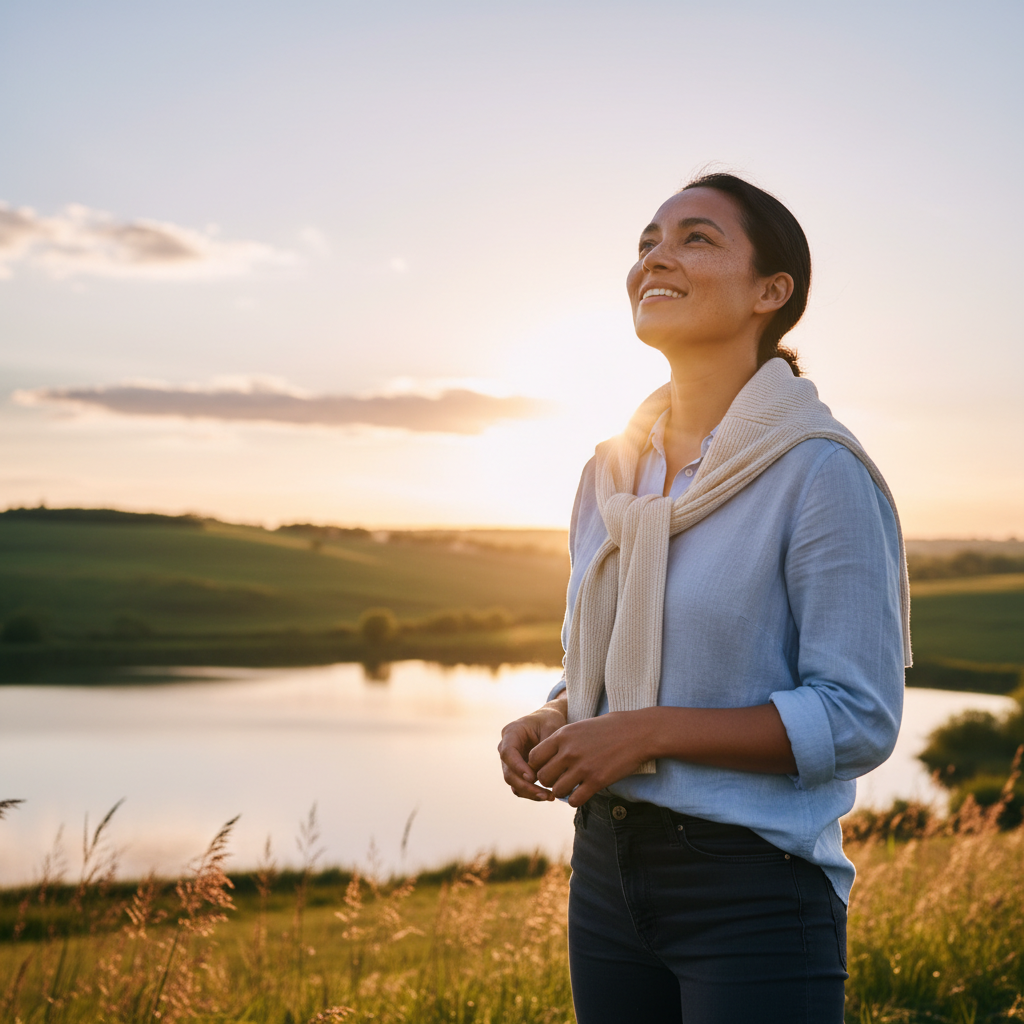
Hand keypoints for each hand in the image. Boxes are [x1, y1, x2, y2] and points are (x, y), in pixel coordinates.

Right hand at [498, 698, 566, 800]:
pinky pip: (520, 786)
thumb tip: (541, 771)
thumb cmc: (549, 721)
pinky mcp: (517, 770)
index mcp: (511, 733)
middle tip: (544, 794)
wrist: (548, 720)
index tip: (533, 777)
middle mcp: (506, 748)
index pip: (508, 752)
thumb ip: (545, 748)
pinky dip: (531, 793)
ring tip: (549, 797)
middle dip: (525, 786)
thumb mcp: (551, 728)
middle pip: (508, 772)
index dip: (518, 766)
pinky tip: (547, 795)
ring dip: (529, 792)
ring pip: (513, 782)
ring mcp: (510, 761)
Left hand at [528, 711, 653, 806]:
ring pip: (556, 791)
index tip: (548, 768)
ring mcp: (582, 767)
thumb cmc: (609, 728)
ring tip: (571, 786)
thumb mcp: (580, 727)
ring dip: (562, 791)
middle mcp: (569, 752)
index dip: (537, 766)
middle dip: (549, 781)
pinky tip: (582, 793)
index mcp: (562, 736)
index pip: (533, 758)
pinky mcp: (597, 781)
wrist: (637, 732)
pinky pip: (574, 800)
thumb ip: (563, 741)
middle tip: (559, 779)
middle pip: (543, 777)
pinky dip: (576, 800)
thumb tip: (548, 757)